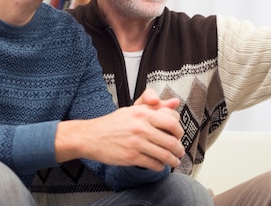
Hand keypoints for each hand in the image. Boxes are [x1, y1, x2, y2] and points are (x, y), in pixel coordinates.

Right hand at [55, 89, 184, 170]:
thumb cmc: (112, 123)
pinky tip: (159, 165)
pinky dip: (160, 166)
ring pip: (164, 155)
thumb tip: (174, 103)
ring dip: (172, 160)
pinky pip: (153, 164)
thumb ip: (154, 106)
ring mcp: (136, 143)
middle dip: (179, 149)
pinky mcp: (131, 157)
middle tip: (180, 152)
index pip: (171, 121)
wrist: (91, 136)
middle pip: (171, 141)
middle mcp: (141, 127)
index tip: (179, 135)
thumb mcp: (133, 109)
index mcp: (143, 114)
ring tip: (174, 161)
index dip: (180, 131)